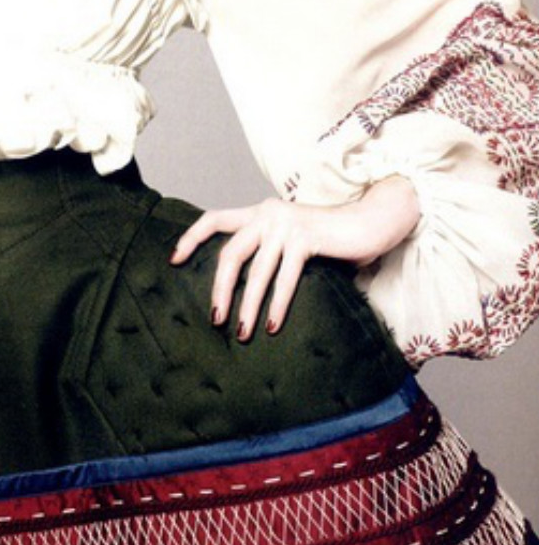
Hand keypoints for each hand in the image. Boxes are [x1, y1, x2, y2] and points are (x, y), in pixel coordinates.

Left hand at [170, 175, 419, 340]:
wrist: (371, 220)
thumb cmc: (332, 238)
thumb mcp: (293, 242)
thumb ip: (271, 253)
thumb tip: (245, 288)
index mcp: (259, 212)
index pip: (215, 219)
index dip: (192, 238)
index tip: (174, 260)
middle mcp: (267, 213)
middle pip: (230, 252)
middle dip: (220, 289)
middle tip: (215, 319)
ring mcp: (286, 223)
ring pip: (256, 270)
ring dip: (247, 305)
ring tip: (242, 333)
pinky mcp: (306, 237)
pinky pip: (285, 277)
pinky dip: (278, 303)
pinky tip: (273, 325)